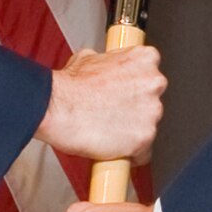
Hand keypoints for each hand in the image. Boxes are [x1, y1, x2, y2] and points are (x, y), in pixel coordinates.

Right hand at [35, 45, 166, 161]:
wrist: (57, 109)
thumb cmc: (70, 87)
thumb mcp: (88, 58)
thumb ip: (109, 63)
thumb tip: (107, 68)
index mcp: (144, 59)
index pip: (150, 73)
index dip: (134, 85)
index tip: (125, 92)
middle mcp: (154, 83)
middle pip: (152, 100)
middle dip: (136, 108)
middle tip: (113, 111)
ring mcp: (151, 112)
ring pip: (148, 126)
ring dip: (133, 129)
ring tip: (109, 129)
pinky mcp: (144, 138)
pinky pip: (143, 151)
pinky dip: (130, 152)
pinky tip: (113, 147)